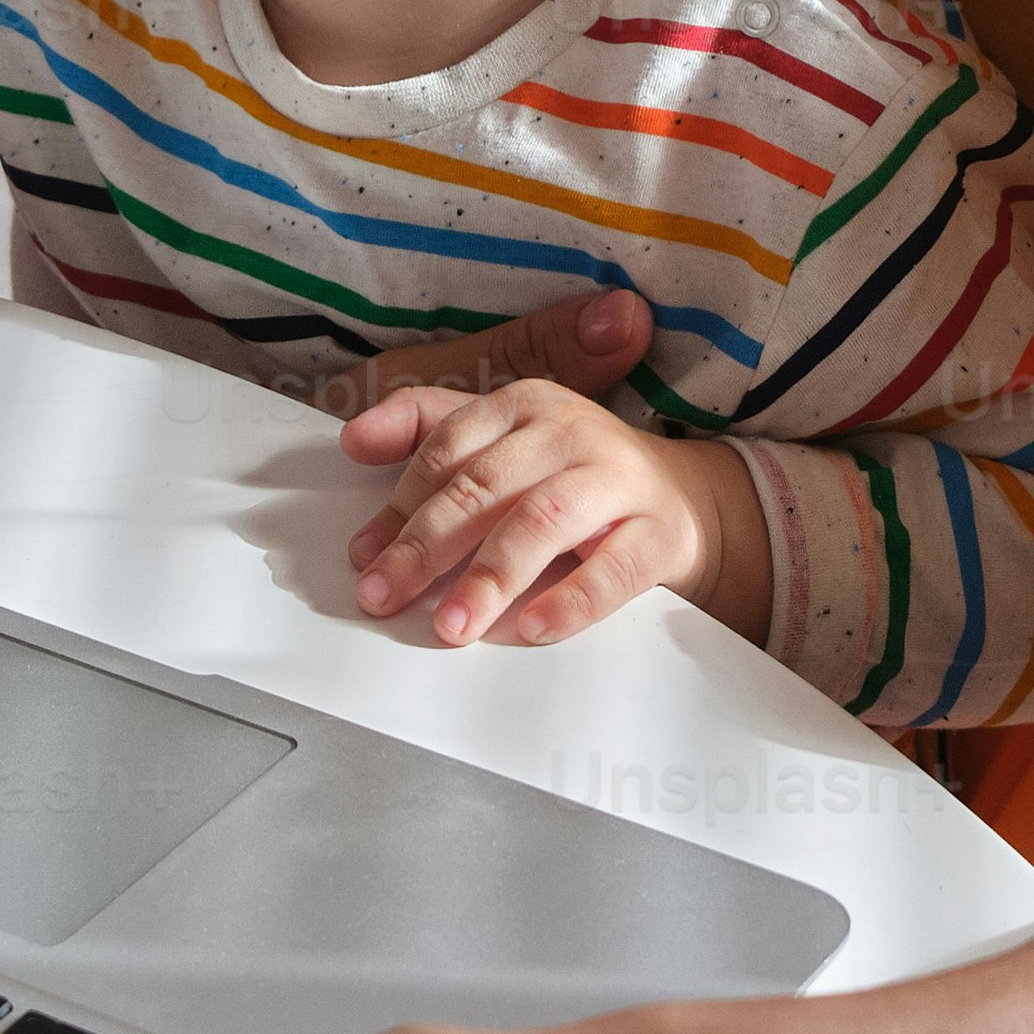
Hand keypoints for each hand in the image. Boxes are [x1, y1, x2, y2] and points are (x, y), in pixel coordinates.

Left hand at [341, 376, 769, 649]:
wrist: (681, 499)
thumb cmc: (572, 472)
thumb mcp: (503, 440)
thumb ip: (427, 432)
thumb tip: (352, 439)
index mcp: (523, 405)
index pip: (448, 451)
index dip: (399, 505)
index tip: (363, 556)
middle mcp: (570, 432)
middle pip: (485, 487)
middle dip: (426, 546)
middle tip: (383, 596)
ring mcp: (618, 480)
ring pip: (544, 521)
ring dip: (491, 576)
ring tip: (451, 625)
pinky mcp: (659, 532)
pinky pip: (616, 569)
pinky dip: (572, 600)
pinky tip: (533, 628)